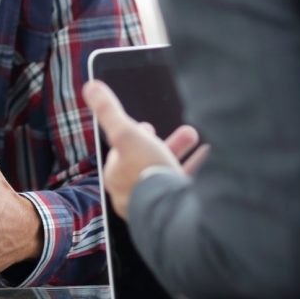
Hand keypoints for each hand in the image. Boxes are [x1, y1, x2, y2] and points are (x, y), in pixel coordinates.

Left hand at [83, 80, 207, 218]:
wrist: (174, 211)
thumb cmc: (146, 172)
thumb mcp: (126, 134)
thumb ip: (109, 111)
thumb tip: (90, 87)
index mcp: (117, 178)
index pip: (121, 153)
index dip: (134, 136)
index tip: (148, 126)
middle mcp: (133, 194)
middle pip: (148, 161)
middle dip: (166, 142)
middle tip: (180, 131)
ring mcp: (155, 203)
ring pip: (168, 172)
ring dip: (182, 152)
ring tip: (195, 136)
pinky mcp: (175, 209)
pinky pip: (185, 185)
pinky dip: (197, 168)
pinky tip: (208, 157)